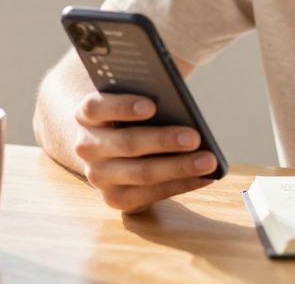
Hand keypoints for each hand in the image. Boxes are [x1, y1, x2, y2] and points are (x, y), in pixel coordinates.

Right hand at [72, 90, 216, 212]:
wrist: (107, 148)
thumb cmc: (129, 116)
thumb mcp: (130, 101)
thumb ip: (148, 95)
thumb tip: (181, 104)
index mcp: (86, 115)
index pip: (97, 107)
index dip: (123, 106)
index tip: (152, 105)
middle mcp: (86, 146)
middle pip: (127, 143)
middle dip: (163, 140)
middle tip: (195, 137)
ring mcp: (98, 176)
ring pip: (141, 173)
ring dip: (178, 167)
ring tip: (208, 161)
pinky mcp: (115, 199)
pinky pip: (151, 195)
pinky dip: (181, 185)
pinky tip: (205, 177)